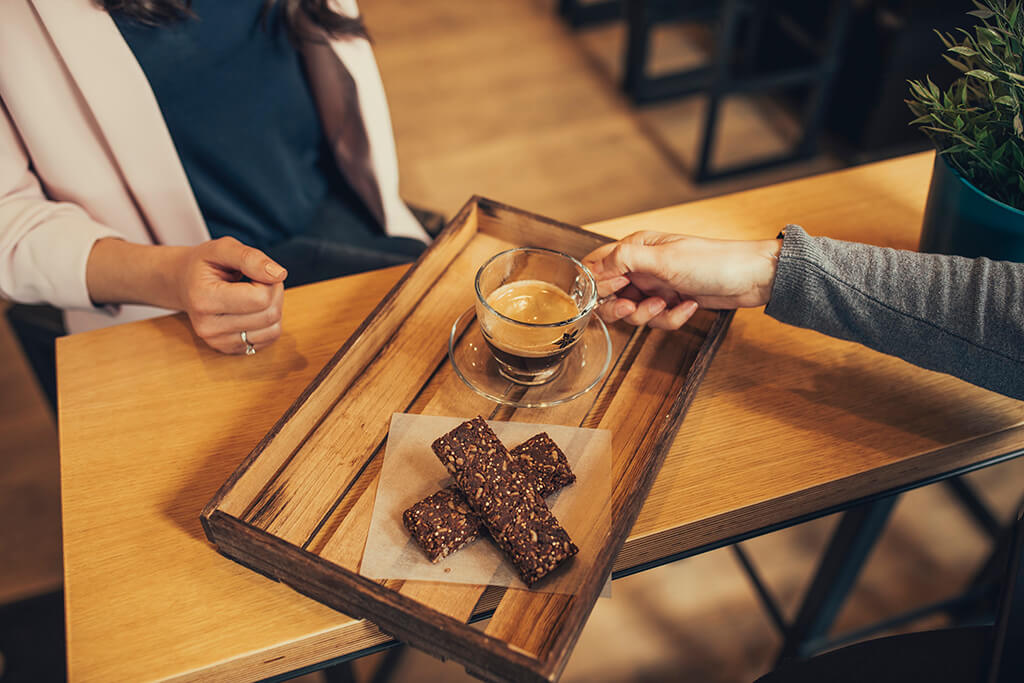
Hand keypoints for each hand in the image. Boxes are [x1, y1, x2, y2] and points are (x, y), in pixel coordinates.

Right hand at [87, 236, 287, 353]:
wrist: (178, 283)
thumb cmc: (203, 263)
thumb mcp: (223, 248)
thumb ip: (251, 258)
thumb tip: (280, 274)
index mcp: (205, 300)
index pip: (261, 299)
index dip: (270, 281)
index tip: (258, 270)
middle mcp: (208, 328)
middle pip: (271, 315)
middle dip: (274, 293)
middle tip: (257, 279)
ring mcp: (216, 343)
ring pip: (272, 330)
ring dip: (273, 309)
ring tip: (251, 292)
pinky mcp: (225, 351)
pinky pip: (266, 341)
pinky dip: (267, 323)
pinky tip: (250, 309)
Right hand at [582, 231, 780, 329]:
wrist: (751, 278)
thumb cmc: (713, 261)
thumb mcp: (664, 259)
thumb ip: (624, 260)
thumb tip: (593, 267)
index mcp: (636, 248)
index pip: (597, 265)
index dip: (596, 284)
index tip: (609, 293)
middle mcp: (642, 267)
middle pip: (609, 294)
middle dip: (619, 306)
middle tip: (631, 307)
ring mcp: (656, 285)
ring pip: (632, 311)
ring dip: (648, 314)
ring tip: (666, 304)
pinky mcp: (670, 301)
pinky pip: (657, 319)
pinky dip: (671, 317)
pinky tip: (687, 306)